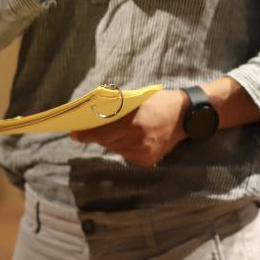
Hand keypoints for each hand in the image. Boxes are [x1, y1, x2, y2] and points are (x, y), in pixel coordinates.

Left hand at [71, 89, 186, 166]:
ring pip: (115, 149)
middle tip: (86, 130)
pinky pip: (126, 155)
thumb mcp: (136, 99)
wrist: (186, 116)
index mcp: (135, 122)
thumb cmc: (159, 102)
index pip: (103, 132)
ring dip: (110, 141)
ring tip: (113, 131)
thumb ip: (116, 109)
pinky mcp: (147, 161)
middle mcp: (138, 140)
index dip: (86, 134)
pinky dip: (122, 146)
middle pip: (107, 141)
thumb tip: (94, 116)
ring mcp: (144, 153)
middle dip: (97, 136)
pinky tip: (128, 138)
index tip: (74, 134)